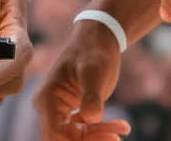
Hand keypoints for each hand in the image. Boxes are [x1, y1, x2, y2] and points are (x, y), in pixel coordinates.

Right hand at [34, 19, 132, 138]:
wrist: (97, 41)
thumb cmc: (92, 50)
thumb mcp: (93, 70)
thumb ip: (91, 95)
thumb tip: (91, 118)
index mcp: (47, 98)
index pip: (54, 134)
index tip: (106, 137)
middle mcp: (50, 108)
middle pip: (66, 140)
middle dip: (92, 140)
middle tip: (117, 135)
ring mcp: (61, 113)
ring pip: (77, 139)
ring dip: (99, 138)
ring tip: (123, 127)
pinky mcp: (73, 114)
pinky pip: (85, 133)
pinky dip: (102, 132)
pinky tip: (121, 126)